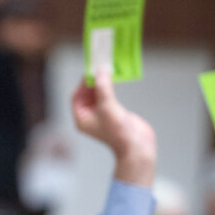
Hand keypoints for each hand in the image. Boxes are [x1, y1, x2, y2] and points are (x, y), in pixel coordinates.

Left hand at [71, 71, 155, 185]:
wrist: (137, 146)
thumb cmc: (119, 131)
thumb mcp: (107, 107)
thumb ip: (103, 88)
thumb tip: (100, 71)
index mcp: (82, 118)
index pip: (77, 96)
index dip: (82, 84)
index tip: (90, 72)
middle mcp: (90, 116)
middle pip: (87, 94)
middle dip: (93, 82)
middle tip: (99, 68)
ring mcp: (102, 115)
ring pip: (99, 94)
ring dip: (103, 83)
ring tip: (108, 71)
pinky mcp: (114, 113)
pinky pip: (109, 97)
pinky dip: (111, 88)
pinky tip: (115, 79)